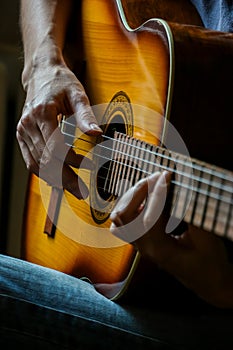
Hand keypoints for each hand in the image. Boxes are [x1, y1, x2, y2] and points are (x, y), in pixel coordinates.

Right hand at [17, 59, 101, 198]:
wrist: (41, 74)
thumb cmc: (60, 82)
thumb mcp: (77, 94)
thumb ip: (85, 115)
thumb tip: (97, 133)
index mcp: (42, 114)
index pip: (56, 147)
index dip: (73, 161)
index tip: (89, 166)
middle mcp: (28, 125)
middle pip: (46, 161)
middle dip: (65, 178)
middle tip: (81, 192)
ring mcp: (23, 131)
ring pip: (37, 164)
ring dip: (55, 179)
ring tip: (72, 188)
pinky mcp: (22, 135)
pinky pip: (30, 160)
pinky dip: (43, 172)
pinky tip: (56, 180)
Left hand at [110, 171, 232, 307]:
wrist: (209, 283)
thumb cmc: (210, 263)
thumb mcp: (206, 237)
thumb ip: (192, 213)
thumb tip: (181, 186)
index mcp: (160, 249)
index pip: (148, 215)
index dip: (157, 191)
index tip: (167, 175)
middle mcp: (145, 248)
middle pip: (125, 215)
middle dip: (140, 191)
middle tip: (158, 177)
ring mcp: (141, 247)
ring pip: (119, 220)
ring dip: (133, 199)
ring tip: (151, 187)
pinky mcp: (143, 244)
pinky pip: (124, 225)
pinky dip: (131, 208)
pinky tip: (147, 202)